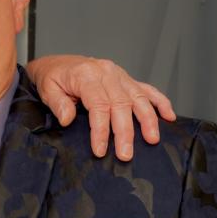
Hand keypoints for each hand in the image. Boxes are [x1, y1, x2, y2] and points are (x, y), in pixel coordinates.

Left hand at [26, 55, 175, 160]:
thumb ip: (58, 104)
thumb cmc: (52, 77)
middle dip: (125, 132)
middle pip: (121, 105)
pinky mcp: (126, 79)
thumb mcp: (47, 89)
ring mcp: (119, 75)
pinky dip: (160, 102)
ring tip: (152, 139)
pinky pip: (147, 89)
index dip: (102, 130)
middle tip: (126, 154)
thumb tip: (67, 119)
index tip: (101, 149)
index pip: (99, 106)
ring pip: (138, 98)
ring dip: (147, 120)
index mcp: (87, 75)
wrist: (56, 63)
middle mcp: (107, 73)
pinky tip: (169, 116)